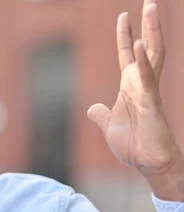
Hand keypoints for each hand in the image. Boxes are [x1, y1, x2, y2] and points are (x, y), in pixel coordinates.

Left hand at [87, 0, 183, 200]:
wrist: (147, 162)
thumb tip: (93, 107)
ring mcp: (147, 90)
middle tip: (149, 1)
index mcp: (131, 87)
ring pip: (151, 54)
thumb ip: (102, 114)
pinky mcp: (150, 102)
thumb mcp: (109, 125)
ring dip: (150, 31)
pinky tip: (136, 44)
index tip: (124, 16)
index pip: (126, 55)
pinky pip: (146, 77)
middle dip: (147, 24)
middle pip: (146, 47)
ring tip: (150, 8)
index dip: (125, 35)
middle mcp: (141, 84)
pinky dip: (141, 61)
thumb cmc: (133, 144)